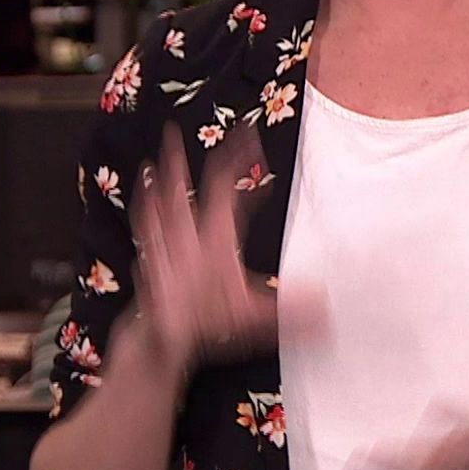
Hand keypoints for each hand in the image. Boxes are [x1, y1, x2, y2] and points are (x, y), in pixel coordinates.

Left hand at [131, 121, 279, 378]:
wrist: (162, 338)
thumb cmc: (208, 321)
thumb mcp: (254, 313)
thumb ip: (292, 306)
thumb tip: (327, 300)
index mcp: (216, 236)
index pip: (227, 185)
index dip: (239, 156)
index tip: (249, 135)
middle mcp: (188, 233)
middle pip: (184, 186)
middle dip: (183, 158)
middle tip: (178, 131)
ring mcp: (166, 243)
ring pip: (161, 201)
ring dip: (160, 177)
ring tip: (156, 157)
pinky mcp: (152, 256)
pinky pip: (145, 222)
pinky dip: (143, 204)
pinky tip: (142, 195)